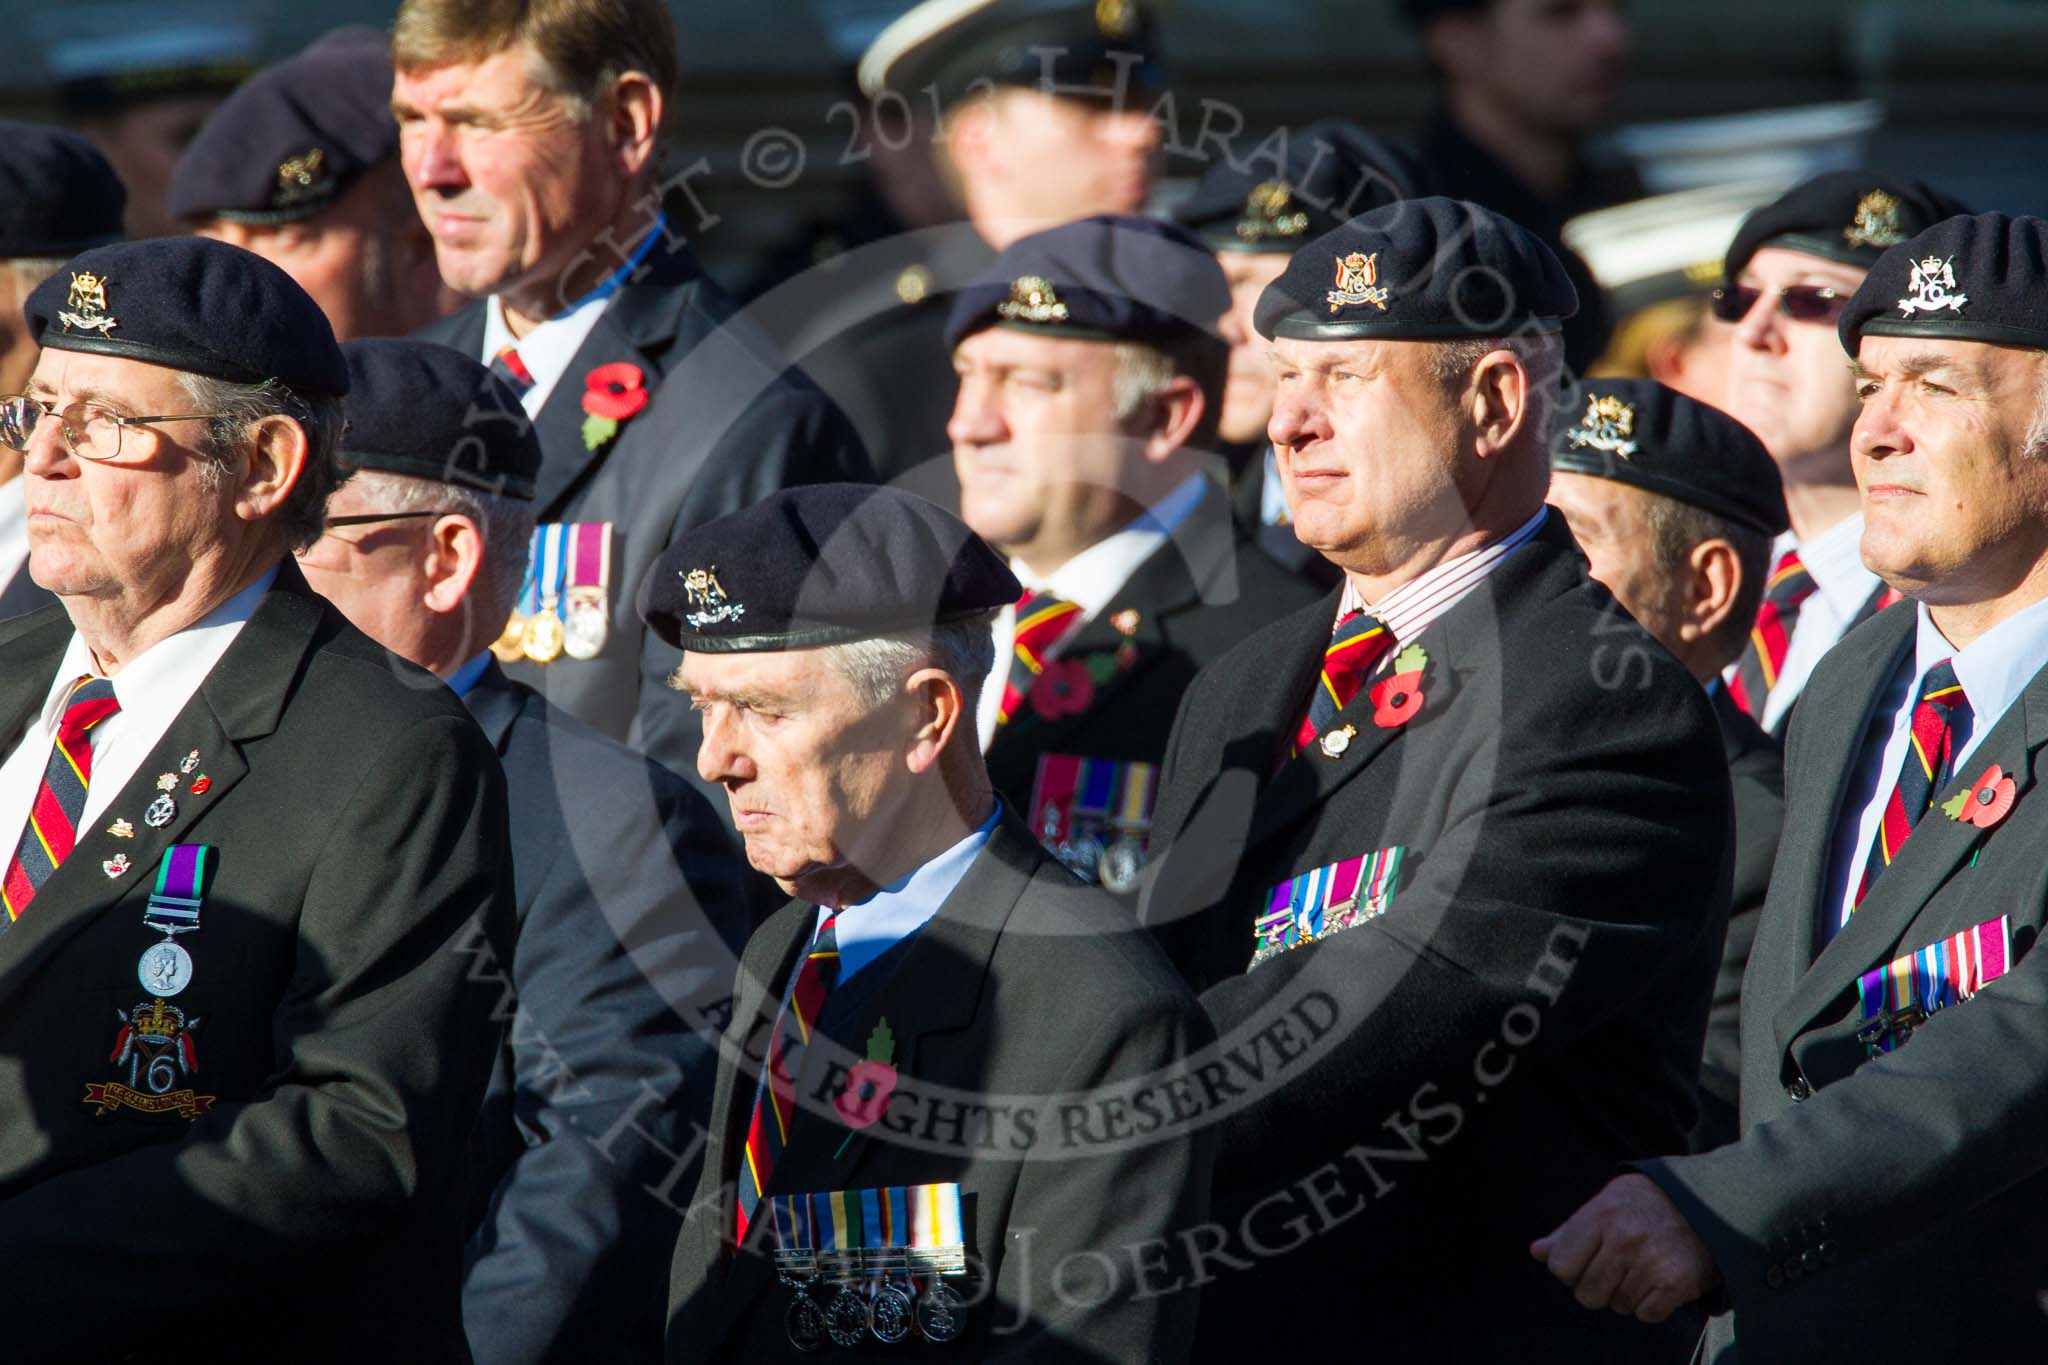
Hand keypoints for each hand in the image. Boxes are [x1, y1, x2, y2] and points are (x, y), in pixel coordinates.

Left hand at [1530, 1173, 1720, 1323]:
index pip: (1561, 1266)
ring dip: (1627, 1294)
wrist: (1707, 1202)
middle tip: (1618, 1266)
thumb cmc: (1646, 1204)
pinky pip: (1647, 1315)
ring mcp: (1651, 1261)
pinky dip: (1652, 1305)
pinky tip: (1660, 1280)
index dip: (1571, 1269)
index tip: (1587, 1259)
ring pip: (1618, 1306)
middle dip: (1598, 1286)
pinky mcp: (1678, 1282)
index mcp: (1601, 1215)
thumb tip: (1538, 1252)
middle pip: (1587, 1295)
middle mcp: (1624, 1238)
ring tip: (1643, 1267)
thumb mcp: (1605, 1203)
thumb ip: (1570, 1230)